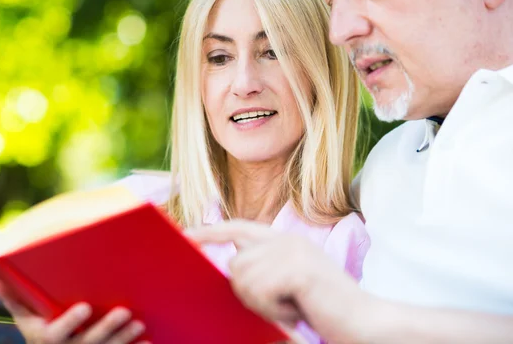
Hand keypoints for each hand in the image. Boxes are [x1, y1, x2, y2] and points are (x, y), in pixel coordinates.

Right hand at [0, 271, 149, 343]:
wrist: (53, 340)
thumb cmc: (37, 316)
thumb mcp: (21, 308)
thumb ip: (11, 294)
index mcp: (43, 337)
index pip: (55, 334)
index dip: (70, 322)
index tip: (85, 307)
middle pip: (86, 343)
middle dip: (107, 329)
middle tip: (125, 312)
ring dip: (124, 339)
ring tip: (140, 324)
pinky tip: (149, 341)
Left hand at [187, 220, 368, 342]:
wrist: (364, 323)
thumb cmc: (326, 308)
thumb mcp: (290, 282)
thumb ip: (265, 268)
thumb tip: (231, 268)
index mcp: (285, 240)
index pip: (239, 226)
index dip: (211, 231)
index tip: (186, 236)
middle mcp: (286, 240)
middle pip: (235, 265)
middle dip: (249, 294)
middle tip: (281, 306)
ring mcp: (292, 252)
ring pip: (243, 280)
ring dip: (263, 305)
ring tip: (292, 308)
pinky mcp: (296, 269)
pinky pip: (259, 292)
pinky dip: (274, 311)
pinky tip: (298, 311)